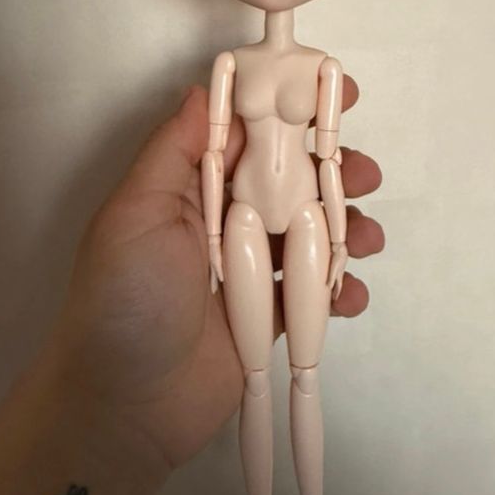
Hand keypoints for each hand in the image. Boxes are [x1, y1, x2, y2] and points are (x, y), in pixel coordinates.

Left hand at [49, 81, 384, 474]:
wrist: (126, 405)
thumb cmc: (126, 298)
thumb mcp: (136, 212)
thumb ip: (175, 152)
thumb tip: (206, 90)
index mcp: (193, 189)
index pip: (249, 135)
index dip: (290, 110)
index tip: (335, 90)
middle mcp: (227, 221)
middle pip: (291, 182)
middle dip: (334, 171)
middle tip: (363, 172)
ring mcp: (251, 270)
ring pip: (311, 234)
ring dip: (347, 229)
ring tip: (368, 239)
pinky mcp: (270, 316)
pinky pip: (314, 292)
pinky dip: (339, 290)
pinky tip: (348, 297)